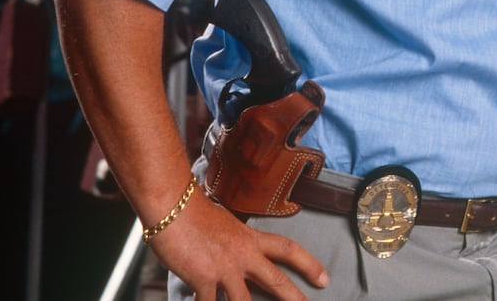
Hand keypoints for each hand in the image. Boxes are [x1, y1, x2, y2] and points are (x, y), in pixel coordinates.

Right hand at [150, 193, 328, 299]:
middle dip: (294, 298)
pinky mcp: (202, 278)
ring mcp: (224, 268)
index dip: (309, 265)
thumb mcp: (225, 223)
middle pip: (277, 281)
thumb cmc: (193, 211)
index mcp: (250, 238)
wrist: (172, 205)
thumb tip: (237, 251)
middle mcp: (242, 255)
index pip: (289, 250)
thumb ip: (236, 240)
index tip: (324, 278)